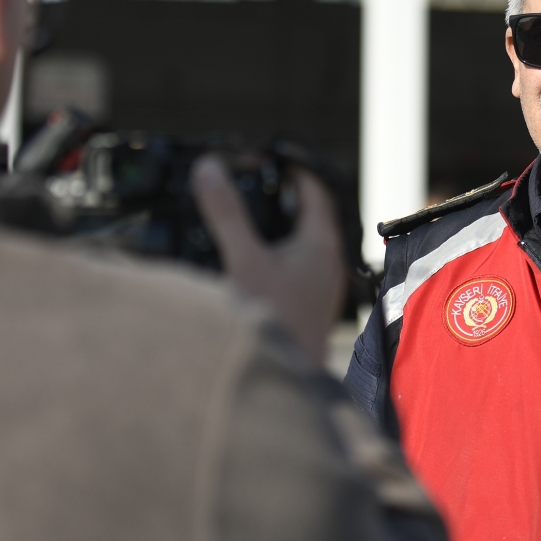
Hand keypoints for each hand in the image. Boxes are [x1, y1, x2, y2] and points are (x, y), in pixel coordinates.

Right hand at [192, 156, 346, 365]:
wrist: (284, 382)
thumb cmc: (273, 320)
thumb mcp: (242, 258)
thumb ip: (226, 212)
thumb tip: (210, 168)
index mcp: (322, 244)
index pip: (316, 190)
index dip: (293, 168)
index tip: (267, 158)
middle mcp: (330, 264)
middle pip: (311, 216)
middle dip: (283, 197)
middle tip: (254, 183)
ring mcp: (323, 288)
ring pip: (305, 244)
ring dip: (281, 229)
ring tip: (249, 219)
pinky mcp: (311, 308)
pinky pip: (299, 269)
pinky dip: (278, 256)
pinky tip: (254, 264)